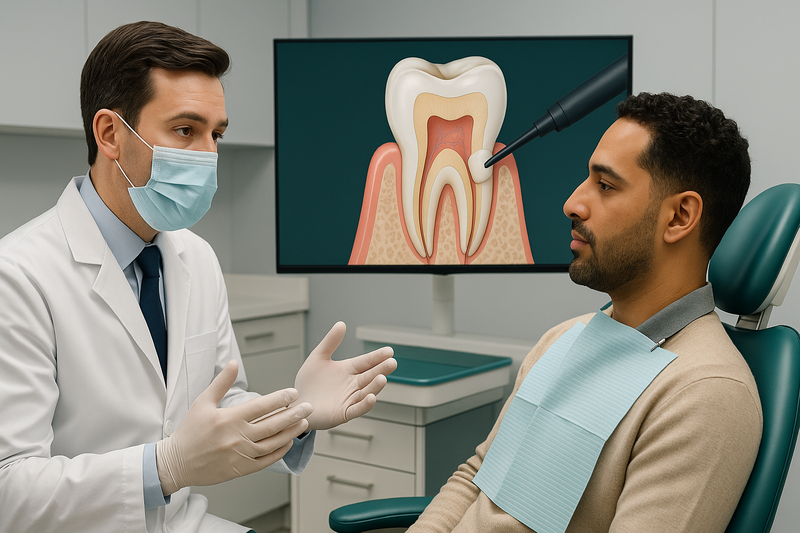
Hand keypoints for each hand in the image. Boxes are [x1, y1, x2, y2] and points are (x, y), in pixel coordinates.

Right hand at [156, 360, 312, 494]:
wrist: (176, 463)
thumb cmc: (189, 432)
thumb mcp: (202, 402)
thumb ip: (221, 382)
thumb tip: (233, 363)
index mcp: (229, 419)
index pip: (261, 407)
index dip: (280, 399)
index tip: (293, 393)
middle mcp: (237, 437)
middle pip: (272, 424)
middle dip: (293, 414)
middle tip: (308, 406)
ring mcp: (241, 455)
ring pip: (273, 443)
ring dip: (291, 432)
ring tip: (304, 422)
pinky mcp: (241, 469)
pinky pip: (266, 460)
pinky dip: (280, 452)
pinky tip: (289, 443)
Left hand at [294, 322, 395, 430]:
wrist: (296, 403)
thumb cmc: (308, 382)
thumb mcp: (318, 357)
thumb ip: (330, 342)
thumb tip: (341, 324)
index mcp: (348, 370)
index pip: (366, 362)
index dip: (377, 357)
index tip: (389, 351)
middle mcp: (352, 384)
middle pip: (370, 376)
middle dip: (381, 369)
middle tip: (392, 362)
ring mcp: (349, 399)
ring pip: (366, 392)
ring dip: (375, 386)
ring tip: (382, 378)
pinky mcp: (344, 413)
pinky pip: (357, 409)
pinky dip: (365, 404)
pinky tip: (371, 397)